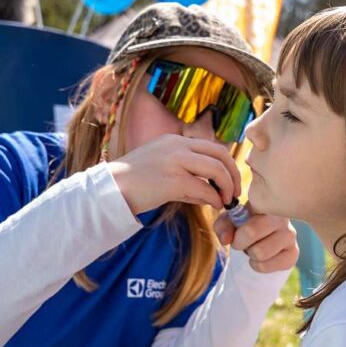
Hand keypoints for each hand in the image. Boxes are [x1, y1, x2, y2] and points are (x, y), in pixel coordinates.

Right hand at [107, 134, 240, 215]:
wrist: (110, 189)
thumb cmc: (135, 183)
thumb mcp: (162, 169)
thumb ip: (187, 175)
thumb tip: (212, 192)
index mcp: (175, 141)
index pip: (212, 147)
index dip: (227, 164)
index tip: (230, 181)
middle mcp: (177, 146)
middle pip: (220, 154)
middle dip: (233, 174)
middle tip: (235, 192)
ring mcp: (175, 161)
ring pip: (216, 169)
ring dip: (227, 187)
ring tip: (226, 201)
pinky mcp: (172, 181)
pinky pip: (204, 188)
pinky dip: (214, 198)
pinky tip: (214, 205)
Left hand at [214, 210, 298, 273]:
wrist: (261, 240)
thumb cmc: (244, 226)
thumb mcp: (229, 222)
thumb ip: (223, 226)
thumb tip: (227, 239)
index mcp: (265, 204)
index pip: (247, 212)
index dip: (237, 225)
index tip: (236, 231)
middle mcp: (281, 217)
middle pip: (251, 232)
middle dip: (240, 242)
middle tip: (244, 242)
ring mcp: (290, 235)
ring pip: (259, 252)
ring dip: (251, 254)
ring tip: (255, 247)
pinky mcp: (293, 253)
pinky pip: (265, 266)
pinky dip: (257, 266)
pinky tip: (262, 258)